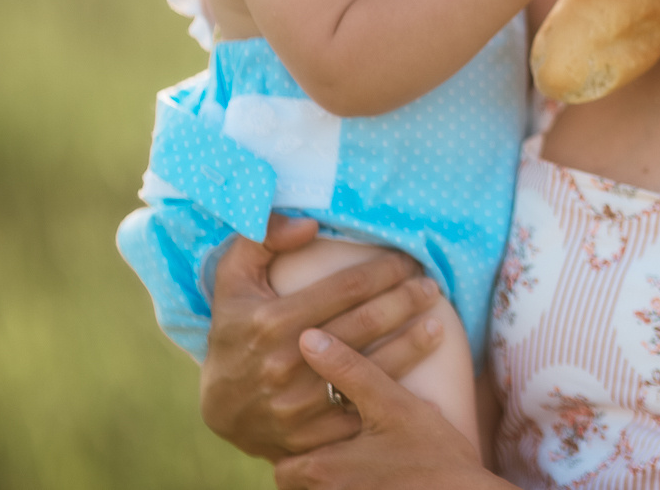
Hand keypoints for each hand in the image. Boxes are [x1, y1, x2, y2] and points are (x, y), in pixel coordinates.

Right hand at [200, 214, 446, 459]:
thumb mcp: (234, 280)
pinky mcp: (315, 435)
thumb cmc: (234, 332)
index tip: (408, 261)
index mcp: (272, 321)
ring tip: (437, 323)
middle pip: (368, 323)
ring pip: (375, 367)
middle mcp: (288, 362)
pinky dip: (396, 390)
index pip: (348, 288)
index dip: (386, 270)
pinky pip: (365, 408)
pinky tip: (419, 373)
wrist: (221, 408)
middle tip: (430, 287)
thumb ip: (262, 238)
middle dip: (407, 299)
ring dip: (414, 342)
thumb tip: (308, 223)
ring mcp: (301, 403)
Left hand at [273, 330, 499, 489]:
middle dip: (312, 472)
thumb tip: (308, 337)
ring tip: (361, 467)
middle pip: (298, 488)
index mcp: (322, 469)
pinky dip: (355, 488)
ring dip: (334, 482)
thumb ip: (348, 370)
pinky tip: (378, 479)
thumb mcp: (392, 403)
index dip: (297, 450)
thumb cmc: (433, 451)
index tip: (317, 434)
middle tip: (338, 451)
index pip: (284, 466)